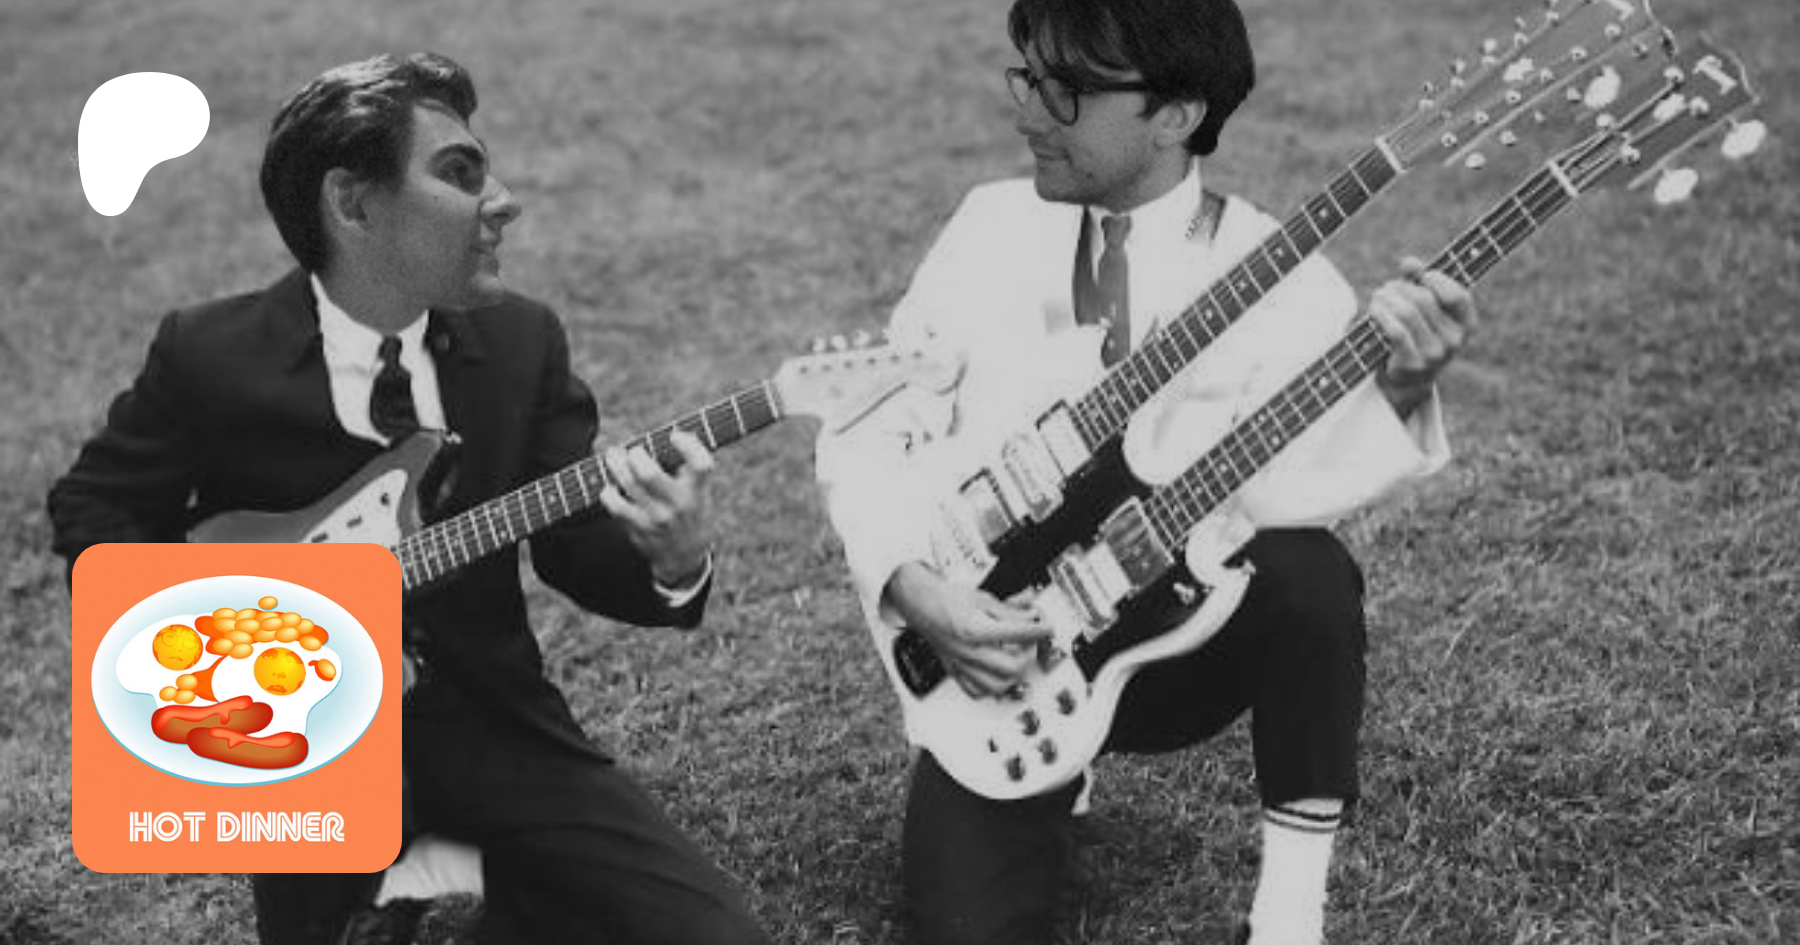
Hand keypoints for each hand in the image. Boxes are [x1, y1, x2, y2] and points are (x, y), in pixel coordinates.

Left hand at [598, 430, 714, 585]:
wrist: (684, 556)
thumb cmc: (690, 513)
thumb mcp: (699, 493)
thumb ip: (687, 468)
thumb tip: (667, 436)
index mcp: (697, 491)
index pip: (701, 465)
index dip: (688, 445)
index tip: (674, 436)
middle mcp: (678, 504)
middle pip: (648, 473)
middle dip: (635, 454)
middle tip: (634, 451)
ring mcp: (656, 517)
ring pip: (628, 483)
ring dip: (616, 464)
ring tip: (613, 456)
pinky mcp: (638, 528)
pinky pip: (615, 504)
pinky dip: (609, 491)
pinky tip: (611, 486)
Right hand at [883, 562, 1051, 698]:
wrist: (921, 603)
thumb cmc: (946, 599)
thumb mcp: (983, 598)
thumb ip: (1010, 610)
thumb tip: (1030, 614)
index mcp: (976, 629)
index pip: (1020, 633)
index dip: (1040, 629)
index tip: (1047, 627)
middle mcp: (969, 650)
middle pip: (1012, 666)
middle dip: (1028, 654)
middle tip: (1031, 643)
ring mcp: (961, 663)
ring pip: (997, 686)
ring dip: (1013, 675)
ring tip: (1017, 660)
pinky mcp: (955, 670)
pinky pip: (976, 691)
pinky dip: (990, 687)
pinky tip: (996, 676)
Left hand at [1369, 256, 1478, 418]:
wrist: (1407, 379)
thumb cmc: (1417, 334)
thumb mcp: (1425, 310)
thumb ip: (1420, 282)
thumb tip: (1408, 262)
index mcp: (1467, 325)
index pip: (1458, 295)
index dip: (1437, 280)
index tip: (1421, 275)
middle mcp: (1455, 341)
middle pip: (1425, 300)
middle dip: (1401, 288)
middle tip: (1387, 288)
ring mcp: (1434, 354)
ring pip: (1408, 312)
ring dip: (1387, 298)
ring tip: (1378, 296)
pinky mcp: (1412, 363)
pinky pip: (1395, 330)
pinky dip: (1381, 314)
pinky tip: (1374, 309)